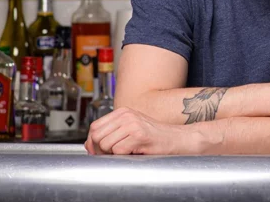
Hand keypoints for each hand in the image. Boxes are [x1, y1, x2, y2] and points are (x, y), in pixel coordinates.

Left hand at [84, 107, 199, 154]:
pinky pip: (118, 151)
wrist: (179, 139)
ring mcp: (133, 124)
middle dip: (99, 151)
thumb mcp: (132, 130)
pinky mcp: (139, 136)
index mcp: (123, 112)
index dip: (92, 143)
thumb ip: (112, 133)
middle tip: (109, 156)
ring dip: (111, 155)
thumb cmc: (156, 137)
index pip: (94, 127)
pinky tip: (133, 154)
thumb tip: (89, 145)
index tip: (97, 152)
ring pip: (105, 145)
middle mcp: (127, 115)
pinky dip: (122, 157)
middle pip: (96, 136)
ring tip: (124, 155)